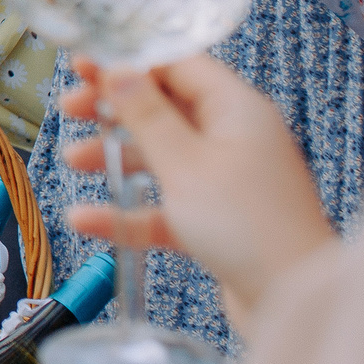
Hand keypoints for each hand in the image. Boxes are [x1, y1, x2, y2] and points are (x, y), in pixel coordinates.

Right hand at [58, 56, 333, 323]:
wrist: (291, 303)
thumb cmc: (247, 225)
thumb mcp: (185, 163)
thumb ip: (147, 115)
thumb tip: (120, 70)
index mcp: (236, 111)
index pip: (177, 66)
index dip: (128, 60)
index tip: (84, 63)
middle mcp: (234, 139)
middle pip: (164, 108)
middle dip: (114, 109)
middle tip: (71, 106)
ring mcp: (226, 181)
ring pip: (160, 156)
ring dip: (115, 157)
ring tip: (74, 161)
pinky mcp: (217, 220)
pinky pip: (165, 204)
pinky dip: (129, 209)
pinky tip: (87, 219)